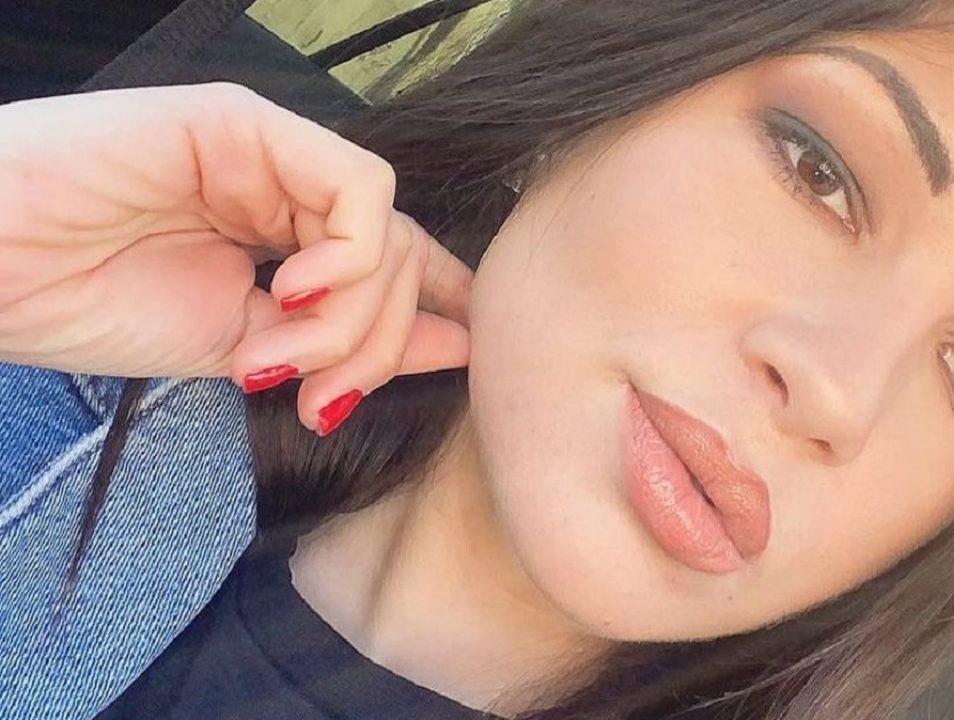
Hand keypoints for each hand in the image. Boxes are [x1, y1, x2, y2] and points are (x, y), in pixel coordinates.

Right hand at [0, 82, 470, 434]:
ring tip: (279, 355)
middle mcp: (286, 188)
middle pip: (398, 259)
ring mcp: (270, 153)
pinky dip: (344, 257)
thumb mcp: (245, 347)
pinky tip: (287, 291)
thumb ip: (344, 342)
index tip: (467, 356)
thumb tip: (460, 343)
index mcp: (281, 233)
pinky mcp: (247, 124)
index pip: (391, 261)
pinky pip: (355, 188)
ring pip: (384, 230)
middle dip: (378, 344)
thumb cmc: (88, 305)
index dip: (437, 306)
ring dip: (351, 317)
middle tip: (318, 396)